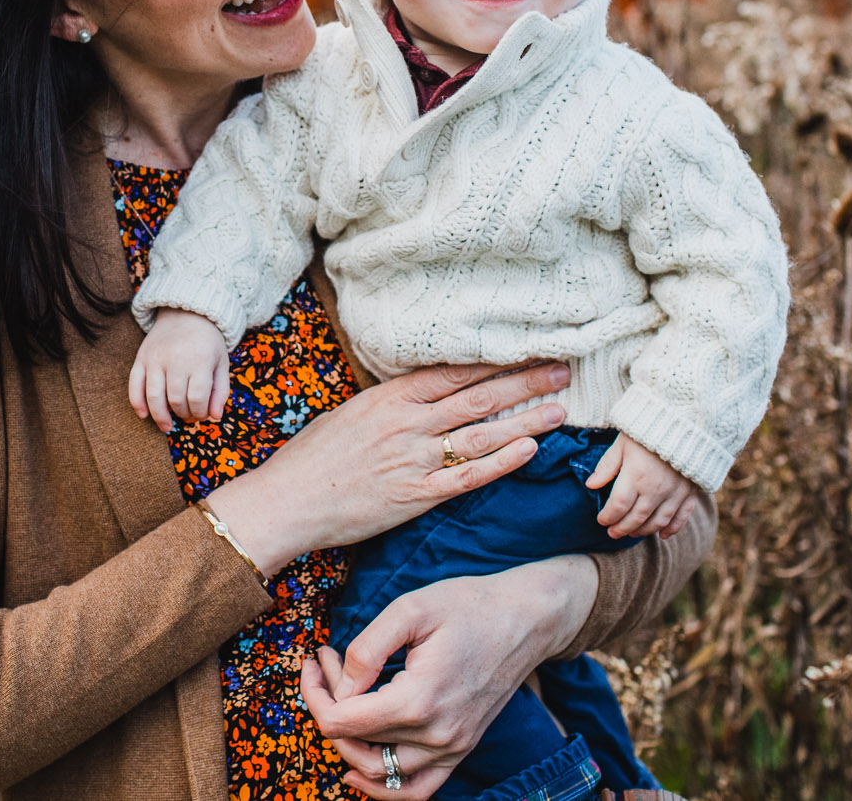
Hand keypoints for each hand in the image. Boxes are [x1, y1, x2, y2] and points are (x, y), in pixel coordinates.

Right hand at [127, 308, 230, 431]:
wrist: (186, 313)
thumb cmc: (207, 342)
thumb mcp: (221, 362)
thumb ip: (220, 390)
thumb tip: (215, 417)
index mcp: (199, 360)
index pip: (197, 398)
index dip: (200, 412)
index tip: (203, 414)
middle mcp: (175, 359)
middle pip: (176, 400)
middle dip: (183, 414)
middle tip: (188, 416)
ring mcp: (155, 359)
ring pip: (154, 396)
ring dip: (160, 417)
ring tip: (168, 426)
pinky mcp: (141, 358)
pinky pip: (134, 385)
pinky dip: (137, 403)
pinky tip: (144, 415)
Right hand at [201, 362, 572, 575]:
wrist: (289, 501)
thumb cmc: (313, 458)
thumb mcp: (350, 415)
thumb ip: (390, 405)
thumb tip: (422, 394)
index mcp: (389, 398)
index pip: (454, 372)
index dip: (495, 360)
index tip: (527, 349)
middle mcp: (407, 424)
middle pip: (477, 397)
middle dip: (523, 382)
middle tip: (562, 371)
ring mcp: (413, 460)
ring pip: (480, 434)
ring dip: (523, 420)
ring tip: (558, 410)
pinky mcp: (416, 496)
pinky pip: (467, 477)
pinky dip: (501, 463)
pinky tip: (528, 450)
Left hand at [300, 555, 599, 798]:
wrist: (526, 619)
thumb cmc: (469, 606)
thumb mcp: (411, 608)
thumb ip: (368, 648)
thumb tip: (341, 683)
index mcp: (418, 700)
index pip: (341, 721)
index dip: (316, 692)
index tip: (318, 658)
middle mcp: (436, 735)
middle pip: (354, 742)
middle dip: (329, 703)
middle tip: (330, 663)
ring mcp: (452, 748)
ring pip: (378, 772)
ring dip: (348, 740)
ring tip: (341, 699)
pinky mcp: (460, 749)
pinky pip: (416, 789)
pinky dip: (383, 788)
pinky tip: (358, 771)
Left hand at [584, 434, 697, 538]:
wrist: (687, 420)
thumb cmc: (649, 429)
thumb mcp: (622, 443)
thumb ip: (607, 466)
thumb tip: (590, 485)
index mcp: (636, 476)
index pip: (618, 506)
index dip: (608, 517)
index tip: (601, 520)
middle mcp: (656, 489)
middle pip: (636, 518)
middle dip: (621, 528)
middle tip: (612, 532)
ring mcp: (675, 493)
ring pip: (657, 522)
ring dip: (643, 531)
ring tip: (631, 533)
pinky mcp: (691, 492)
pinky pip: (682, 517)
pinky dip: (672, 529)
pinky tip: (663, 535)